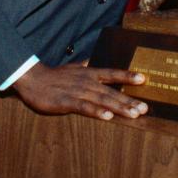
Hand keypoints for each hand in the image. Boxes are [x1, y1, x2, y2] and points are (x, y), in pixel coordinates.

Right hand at [13, 62, 148, 120]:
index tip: (144, 78)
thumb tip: (91, 60)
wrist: (32, 79)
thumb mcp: (72, 68)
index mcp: (88, 73)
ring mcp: (78, 91)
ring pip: (102, 100)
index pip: (112, 73)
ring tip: (134, 114)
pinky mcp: (67, 102)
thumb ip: (84, 65)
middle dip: (129, 100)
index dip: (127, 76)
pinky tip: (107, 117)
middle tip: (145, 108)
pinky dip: (97, 112)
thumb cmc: (53, 75)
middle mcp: (87, 81)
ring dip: (119, 107)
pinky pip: (85, 107)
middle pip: (111, 91)